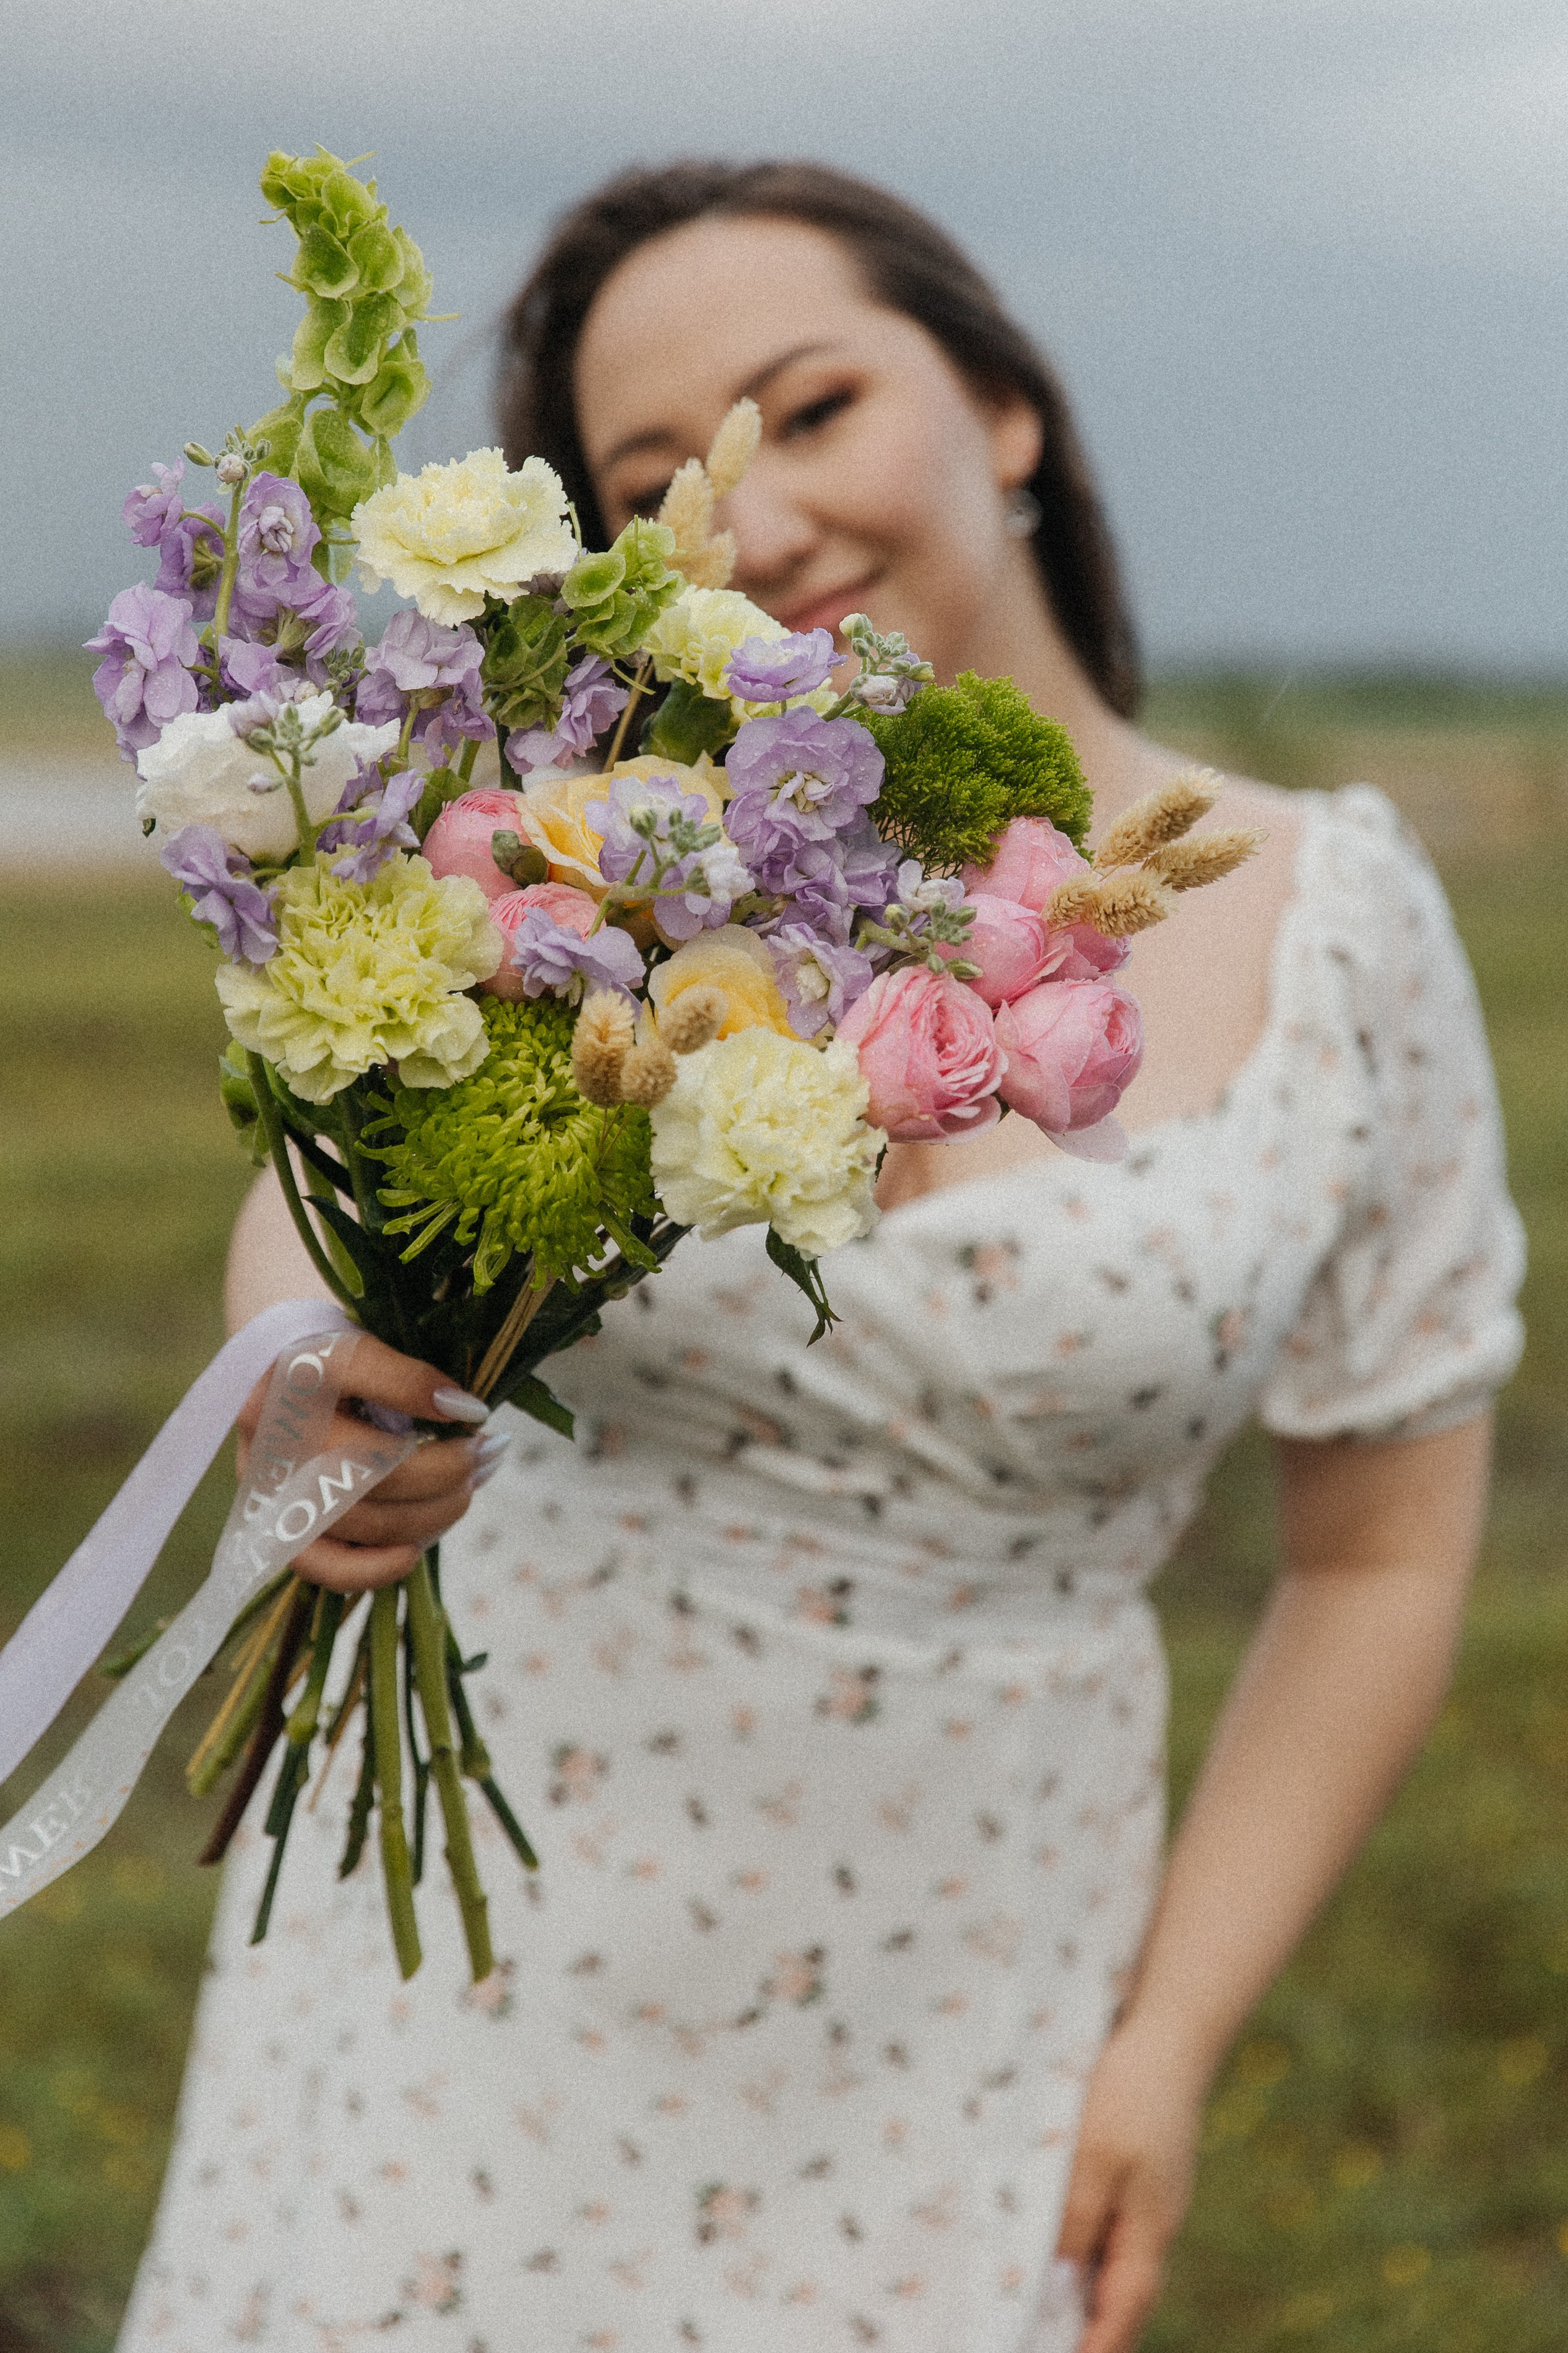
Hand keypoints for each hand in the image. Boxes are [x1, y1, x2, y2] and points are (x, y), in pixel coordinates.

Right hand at [235, 1333, 508, 1592]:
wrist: (273, 1377)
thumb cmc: (340, 1359)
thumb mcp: (372, 1341)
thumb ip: (413, 1372)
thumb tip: (470, 1416)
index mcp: (297, 1364)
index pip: (359, 1368)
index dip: (420, 1391)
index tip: (474, 1411)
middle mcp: (274, 1425)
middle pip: (372, 1464)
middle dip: (446, 1470)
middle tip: (483, 1454)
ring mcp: (270, 1482)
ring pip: (361, 1519)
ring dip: (432, 1513)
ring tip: (467, 1487)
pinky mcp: (272, 1525)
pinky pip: (322, 1565)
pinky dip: (375, 1568)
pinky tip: (414, 1550)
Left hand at [1056, 2015, 1206, 2352]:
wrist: (1169, 2033)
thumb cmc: (1130, 2093)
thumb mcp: (1093, 2159)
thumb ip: (1077, 2220)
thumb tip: (1059, 2278)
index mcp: (1150, 2229)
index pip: (1124, 2309)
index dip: (1097, 2344)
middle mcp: (1156, 2220)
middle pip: (1126, 2292)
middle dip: (1095, 2326)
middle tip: (1053, 2342)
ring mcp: (1153, 2194)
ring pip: (1119, 2259)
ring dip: (1090, 2288)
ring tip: (1053, 2311)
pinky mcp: (1142, 2167)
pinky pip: (1116, 2224)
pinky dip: (1092, 2248)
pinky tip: (1065, 2243)